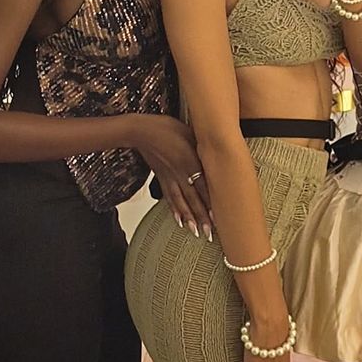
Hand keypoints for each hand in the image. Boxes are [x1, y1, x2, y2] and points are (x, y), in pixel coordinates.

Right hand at [134, 115, 211, 237]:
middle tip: (210, 233)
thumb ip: (203, 147)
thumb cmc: (168, 127)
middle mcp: (180, 172)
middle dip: (201, 217)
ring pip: (181, 201)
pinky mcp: (161, 178)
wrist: (142, 130)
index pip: (204, 185)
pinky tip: (179, 220)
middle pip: (193, 198)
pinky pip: (169, 197)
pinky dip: (174, 210)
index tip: (219, 217)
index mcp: (190, 160)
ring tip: (196, 232)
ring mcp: (169, 177)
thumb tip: (219, 154)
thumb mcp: (191, 133)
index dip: (211, 202)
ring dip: (189, 218)